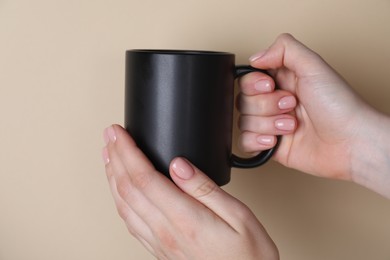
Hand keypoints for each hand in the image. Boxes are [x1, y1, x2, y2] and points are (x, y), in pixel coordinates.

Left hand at [102, 125, 278, 259]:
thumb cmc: (248, 255)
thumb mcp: (238, 215)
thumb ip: (204, 188)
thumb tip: (179, 165)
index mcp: (184, 219)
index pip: (144, 178)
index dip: (127, 152)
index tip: (118, 133)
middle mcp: (166, 232)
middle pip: (128, 188)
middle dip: (115, 158)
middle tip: (109, 136)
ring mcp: (160, 243)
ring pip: (123, 205)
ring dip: (112, 177)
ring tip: (108, 157)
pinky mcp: (160, 249)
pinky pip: (130, 222)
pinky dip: (120, 200)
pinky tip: (120, 191)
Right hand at [238, 33, 375, 179]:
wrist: (350, 143)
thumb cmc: (339, 106)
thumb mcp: (314, 66)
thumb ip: (284, 49)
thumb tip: (255, 57)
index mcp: (283, 80)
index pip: (248, 78)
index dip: (254, 84)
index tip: (270, 86)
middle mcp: (275, 101)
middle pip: (243, 100)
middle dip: (267, 105)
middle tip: (292, 105)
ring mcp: (271, 124)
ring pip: (244, 122)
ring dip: (269, 124)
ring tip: (292, 125)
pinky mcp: (271, 146)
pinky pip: (245, 142)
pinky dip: (258, 142)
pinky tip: (277, 140)